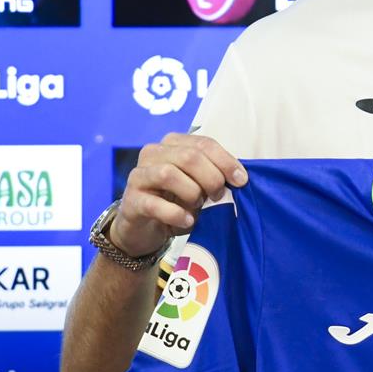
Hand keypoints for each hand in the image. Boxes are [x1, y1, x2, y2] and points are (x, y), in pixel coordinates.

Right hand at [111, 132, 246, 258]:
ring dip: (191, 193)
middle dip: (211, 177)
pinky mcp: (132, 200)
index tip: (241, 180)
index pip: (203, 144)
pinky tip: (187, 220)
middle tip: (218, 195)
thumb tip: (239, 178)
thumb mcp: (198, 185)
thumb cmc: (174, 201)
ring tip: (198, 206)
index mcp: (172, 144)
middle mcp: (153, 153)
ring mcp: (139, 175)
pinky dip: (176, 214)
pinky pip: (155, 204)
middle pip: (189, 156)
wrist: (144, 227)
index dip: (225, 161)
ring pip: (169, 174)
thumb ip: (214, 176)